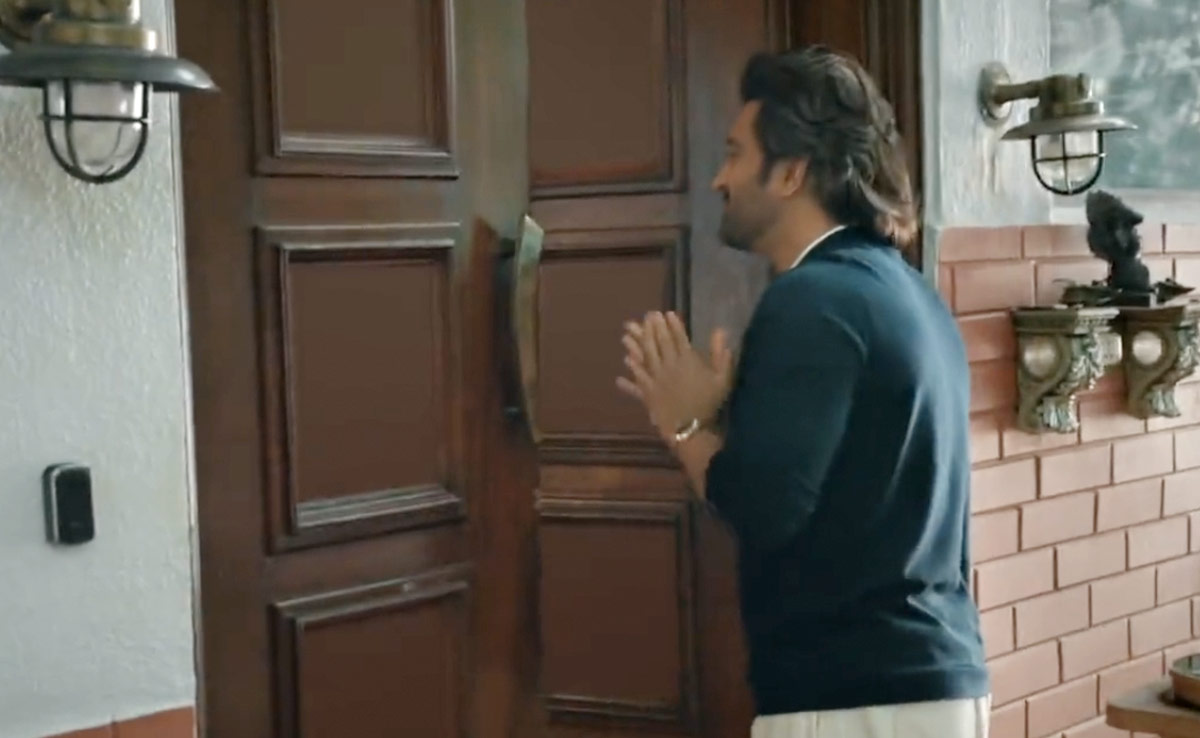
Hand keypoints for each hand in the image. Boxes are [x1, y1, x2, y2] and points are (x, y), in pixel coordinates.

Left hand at [616, 311, 733, 441]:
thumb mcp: (722, 378)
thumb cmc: (710, 404)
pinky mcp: (648, 393)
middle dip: (654, 327)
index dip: (673, 325)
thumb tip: (720, 330)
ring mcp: (656, 379)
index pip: (679, 338)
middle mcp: (669, 366)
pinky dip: (632, 370)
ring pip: (645, 356)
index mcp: (688, 361)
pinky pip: (638, 379)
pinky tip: (625, 361)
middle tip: (648, 315)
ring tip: (628, 330)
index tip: (667, 313)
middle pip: (660, 343)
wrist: (691, 429)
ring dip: (636, 342)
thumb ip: (721, 354)